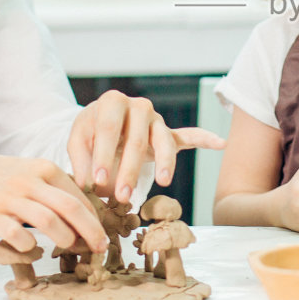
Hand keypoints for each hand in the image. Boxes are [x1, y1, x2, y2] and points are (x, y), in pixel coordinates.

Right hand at [0, 152, 105, 254]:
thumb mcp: (27, 171)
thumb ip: (52, 186)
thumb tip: (84, 211)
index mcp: (42, 167)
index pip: (77, 194)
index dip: (94, 217)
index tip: (102, 233)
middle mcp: (28, 181)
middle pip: (70, 207)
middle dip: (91, 230)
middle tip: (100, 247)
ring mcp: (8, 198)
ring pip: (48, 220)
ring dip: (64, 237)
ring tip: (68, 245)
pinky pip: (18, 235)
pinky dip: (30, 245)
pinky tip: (32, 247)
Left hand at [67, 89, 225, 202]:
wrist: (101, 121)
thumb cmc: (90, 132)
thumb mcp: (77, 141)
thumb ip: (81, 161)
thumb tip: (87, 186)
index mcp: (111, 103)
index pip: (109, 130)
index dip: (104, 156)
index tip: (98, 182)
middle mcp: (138, 106)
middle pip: (137, 139)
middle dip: (130, 170)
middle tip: (123, 197)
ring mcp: (156, 119)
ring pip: (163, 141)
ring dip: (164, 163)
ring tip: (164, 180)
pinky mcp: (167, 132)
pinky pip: (188, 135)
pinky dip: (205, 138)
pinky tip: (221, 143)